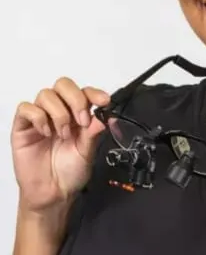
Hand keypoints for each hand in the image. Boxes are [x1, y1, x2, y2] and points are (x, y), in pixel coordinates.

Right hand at [11, 77, 109, 212]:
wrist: (53, 195)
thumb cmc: (70, 172)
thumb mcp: (88, 151)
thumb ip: (94, 132)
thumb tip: (106, 116)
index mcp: (78, 114)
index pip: (85, 92)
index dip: (94, 93)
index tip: (104, 101)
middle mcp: (60, 112)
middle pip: (64, 85)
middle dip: (75, 99)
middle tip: (81, 121)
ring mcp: (41, 118)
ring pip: (46, 94)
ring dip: (58, 113)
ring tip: (63, 134)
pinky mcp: (23, 127)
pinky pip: (26, 108)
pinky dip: (38, 117)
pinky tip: (46, 133)